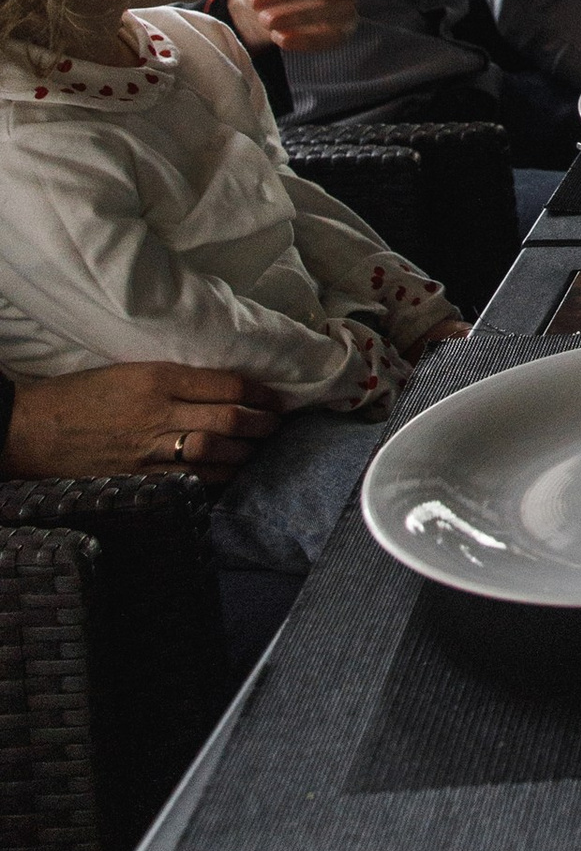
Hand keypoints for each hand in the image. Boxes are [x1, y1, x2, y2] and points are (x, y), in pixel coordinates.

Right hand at [4, 363, 280, 481]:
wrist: (33, 429)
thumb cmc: (81, 394)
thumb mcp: (130, 370)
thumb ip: (174, 378)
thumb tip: (221, 387)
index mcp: (157, 377)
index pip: (225, 385)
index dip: (259, 393)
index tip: (273, 398)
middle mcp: (158, 412)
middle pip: (230, 419)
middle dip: (262, 424)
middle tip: (276, 424)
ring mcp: (149, 449)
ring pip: (217, 452)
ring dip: (246, 452)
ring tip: (258, 449)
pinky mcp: (139, 478)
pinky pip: (190, 480)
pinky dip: (217, 478)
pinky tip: (231, 474)